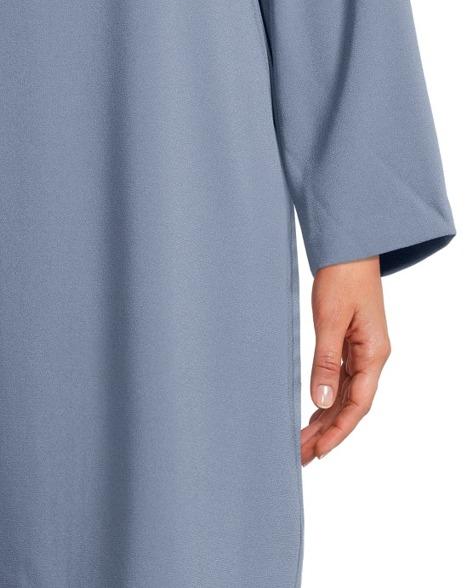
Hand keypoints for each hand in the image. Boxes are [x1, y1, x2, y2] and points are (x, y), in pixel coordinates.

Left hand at [301, 256, 390, 463]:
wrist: (349, 249)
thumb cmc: (342, 278)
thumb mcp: (330, 320)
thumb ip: (326, 361)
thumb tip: (322, 402)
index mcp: (373, 353)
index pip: (359, 404)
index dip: (339, 430)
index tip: (319, 451)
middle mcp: (371, 356)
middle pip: (351, 404)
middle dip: (328, 432)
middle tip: (302, 454)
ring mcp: (362, 349)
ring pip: (345, 394)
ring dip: (326, 418)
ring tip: (303, 441)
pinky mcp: (351, 342)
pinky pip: (341, 379)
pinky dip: (327, 398)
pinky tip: (314, 411)